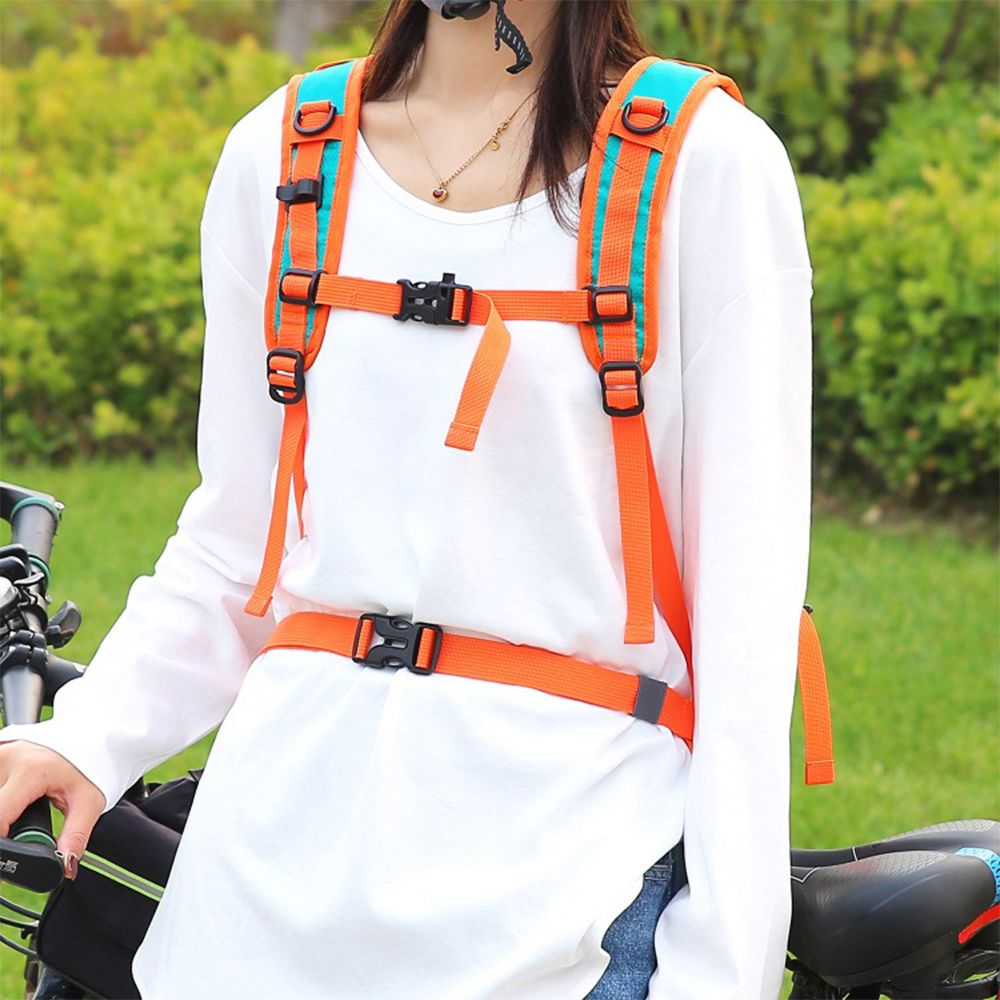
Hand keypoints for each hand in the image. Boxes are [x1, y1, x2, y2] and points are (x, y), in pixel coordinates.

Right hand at [0, 740, 105, 878]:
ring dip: (3, 813)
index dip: (2, 842)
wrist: (91, 737)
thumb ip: (76, 835)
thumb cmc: (91, 765)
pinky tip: (12, 806)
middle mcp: (7, 758)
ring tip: (22, 813)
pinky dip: (2, 802)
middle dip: (3, 828)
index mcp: (30, 771)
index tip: (10, 856)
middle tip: (20, 832)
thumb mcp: (89, 801)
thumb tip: (65, 868)